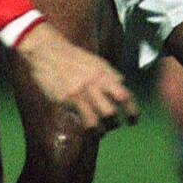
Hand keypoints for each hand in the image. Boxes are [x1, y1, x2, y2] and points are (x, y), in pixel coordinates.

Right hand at [14, 21, 137, 131]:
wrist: (48, 51)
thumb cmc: (74, 58)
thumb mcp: (96, 62)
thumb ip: (110, 75)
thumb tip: (123, 84)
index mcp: (104, 74)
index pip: (124, 96)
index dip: (132, 111)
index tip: (133, 121)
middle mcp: (93, 84)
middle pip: (110, 112)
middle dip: (114, 123)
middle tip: (114, 125)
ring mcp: (78, 93)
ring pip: (94, 122)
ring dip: (99, 130)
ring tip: (99, 130)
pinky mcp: (64, 99)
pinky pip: (78, 119)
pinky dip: (84, 124)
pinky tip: (82, 122)